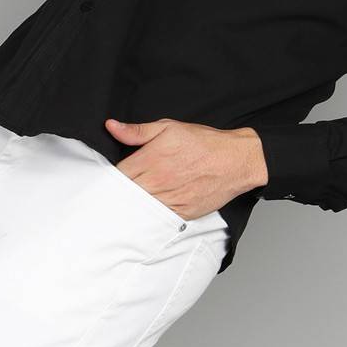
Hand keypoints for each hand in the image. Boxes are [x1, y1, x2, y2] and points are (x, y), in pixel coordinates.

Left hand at [104, 117, 266, 220]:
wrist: (234, 160)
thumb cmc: (204, 143)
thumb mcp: (169, 127)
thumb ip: (138, 130)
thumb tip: (112, 126)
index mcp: (150, 159)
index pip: (117, 174)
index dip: (112, 176)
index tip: (113, 176)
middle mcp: (157, 181)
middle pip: (125, 194)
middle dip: (120, 192)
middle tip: (118, 190)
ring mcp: (168, 200)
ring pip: (138, 209)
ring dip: (133, 206)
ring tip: (131, 202)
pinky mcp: (180, 214)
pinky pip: (156, 220)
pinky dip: (150, 216)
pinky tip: (149, 211)